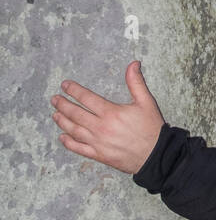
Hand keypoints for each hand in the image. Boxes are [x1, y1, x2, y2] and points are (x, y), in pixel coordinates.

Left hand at [51, 61, 165, 173]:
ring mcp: (98, 142)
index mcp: (111, 112)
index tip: (65, 85)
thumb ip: (136, 82)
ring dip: (62, 121)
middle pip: (76, 113)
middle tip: (54, 99)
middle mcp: (101, 127)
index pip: (86, 98)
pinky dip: (69, 142)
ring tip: (55, 115)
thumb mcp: (146, 102)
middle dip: (63, 105)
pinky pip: (79, 148)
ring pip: (74, 130)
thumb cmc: (152, 129)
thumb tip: (133, 64)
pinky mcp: (99, 155)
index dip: (73, 90)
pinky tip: (63, 137)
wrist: (157, 155)